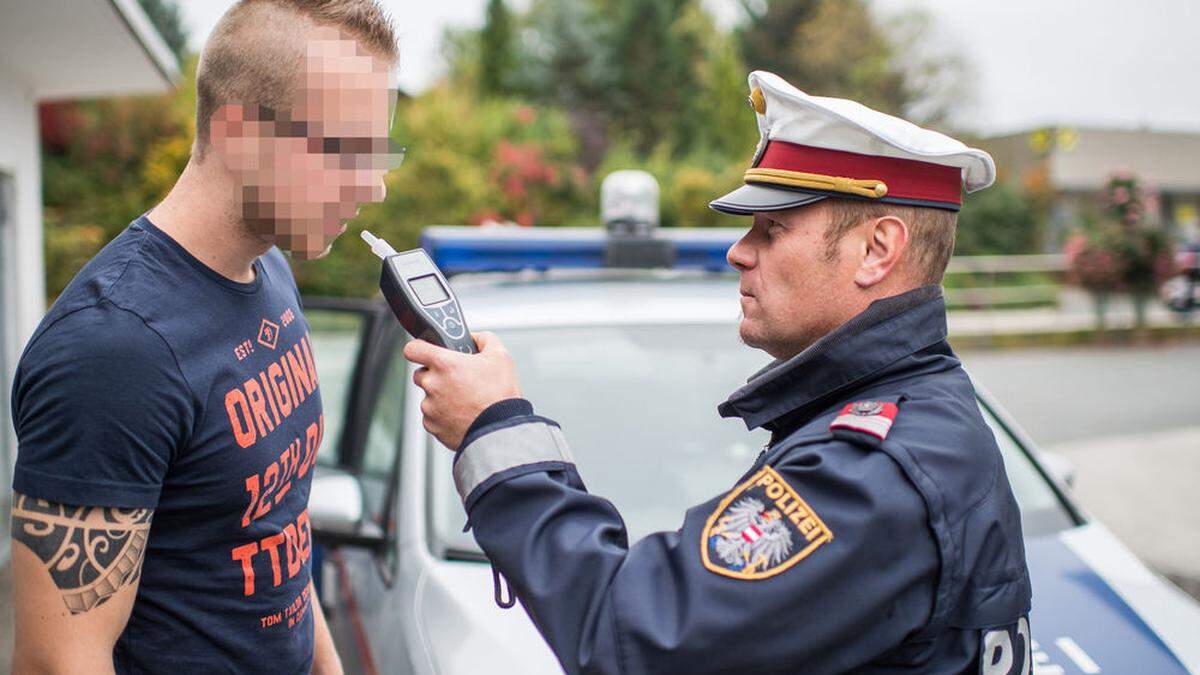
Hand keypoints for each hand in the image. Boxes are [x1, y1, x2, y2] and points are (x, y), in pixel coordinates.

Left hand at [403, 332, 522, 450]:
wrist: (500, 430)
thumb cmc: (500, 396)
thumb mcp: (501, 357)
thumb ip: (484, 340)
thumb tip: (476, 338)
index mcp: (444, 364)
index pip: (413, 349)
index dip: (419, 348)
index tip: (425, 352)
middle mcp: (432, 384)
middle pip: (421, 374)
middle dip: (435, 375)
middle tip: (456, 379)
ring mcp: (430, 407)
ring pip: (428, 397)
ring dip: (441, 397)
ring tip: (464, 401)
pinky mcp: (432, 426)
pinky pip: (432, 416)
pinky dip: (443, 415)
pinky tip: (462, 414)